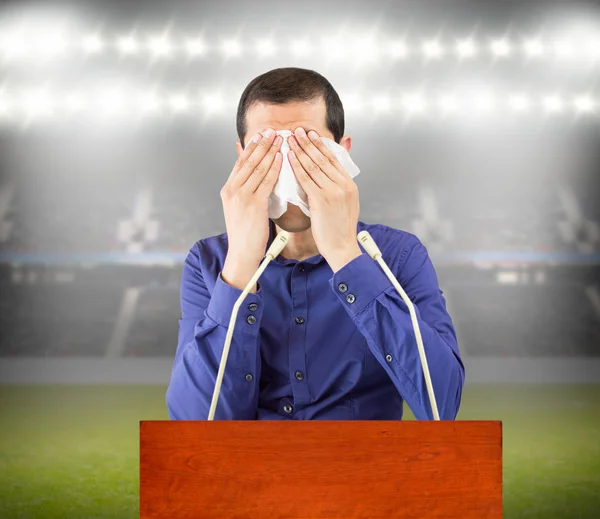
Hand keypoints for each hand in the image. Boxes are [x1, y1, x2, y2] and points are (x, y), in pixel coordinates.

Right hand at [220, 129, 282, 289]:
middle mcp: (232, 190)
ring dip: (270, 151)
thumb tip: (253, 176)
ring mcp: (241, 196)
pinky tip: (281, 159)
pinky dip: (274, 168)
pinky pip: (266, 181)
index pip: (241, 161)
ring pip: (257, 168)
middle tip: (273, 131)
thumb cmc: (245, 232)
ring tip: (280, 139)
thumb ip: (245, 188)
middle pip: (249, 160)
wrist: (242, 252)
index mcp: (228, 189)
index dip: (253, 146)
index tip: (263, 134)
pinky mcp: (253, 204)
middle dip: (262, 144)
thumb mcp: (240, 207)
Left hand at [287, 127, 361, 272]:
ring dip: (300, 150)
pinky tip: (289, 158)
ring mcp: (334, 191)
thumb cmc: (339, 230)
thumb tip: (329, 177)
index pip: (333, 159)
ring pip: (314, 166)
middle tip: (297, 131)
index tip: (311, 135)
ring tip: (291, 139)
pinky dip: (296, 167)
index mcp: (349, 184)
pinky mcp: (322, 200)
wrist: (342, 247)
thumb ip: (338, 187)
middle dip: (308, 143)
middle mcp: (343, 184)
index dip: (320, 145)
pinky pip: (306, 179)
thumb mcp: (345, 204)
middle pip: (323, 158)